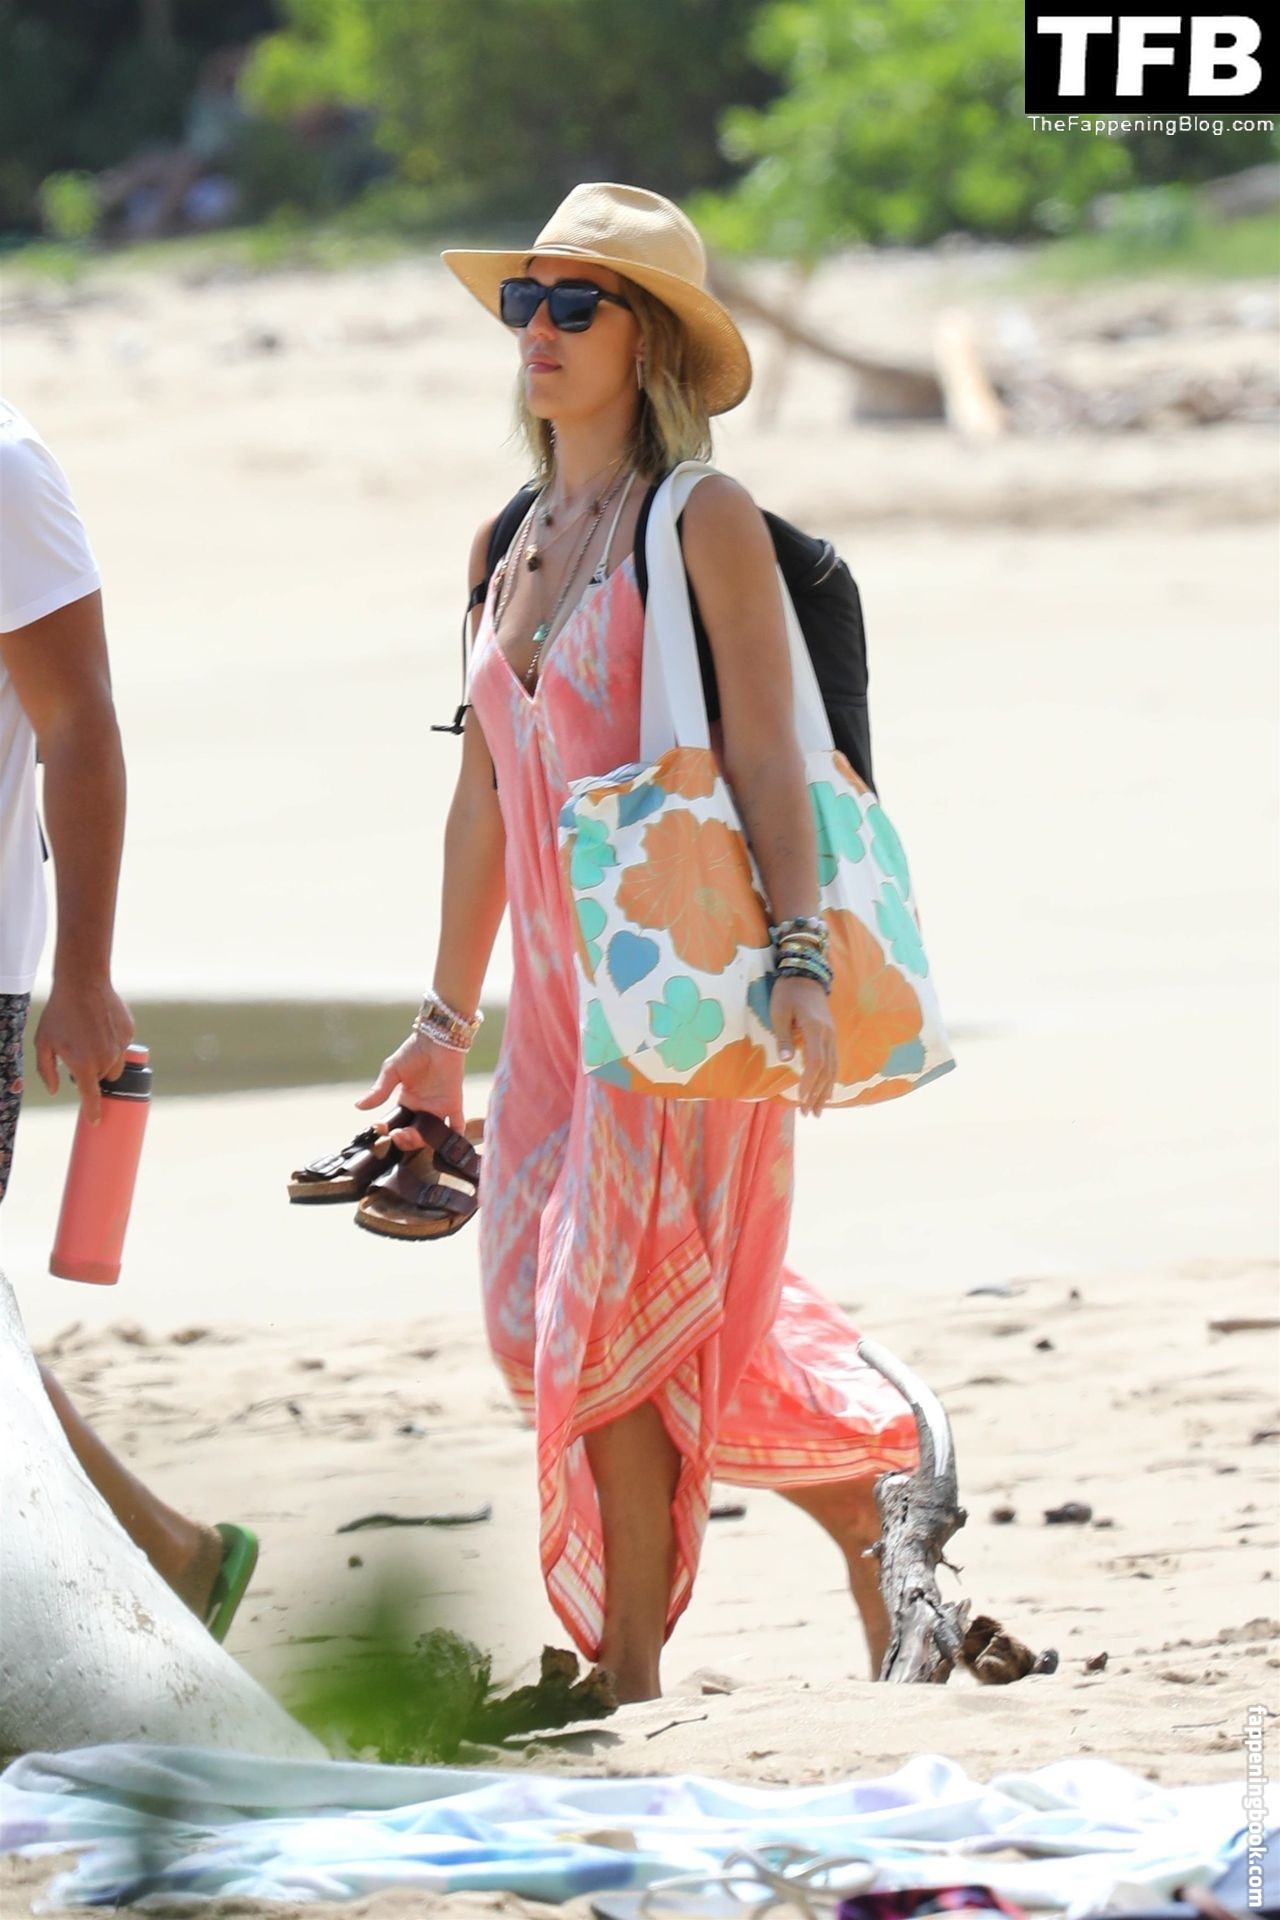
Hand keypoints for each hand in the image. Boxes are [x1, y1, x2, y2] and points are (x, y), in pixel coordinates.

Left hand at [35, 977, 133, 1123]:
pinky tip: (100, 1026)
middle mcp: (105, 1060)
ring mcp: (120, 1047)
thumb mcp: (43, 1043)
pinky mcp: (128, 1034)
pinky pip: (122, 1047)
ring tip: (91, 1039)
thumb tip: (55, 1090)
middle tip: (80, 1055)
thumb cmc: (58, 1014)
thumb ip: (46, 1071)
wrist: (83, 984)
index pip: (91, 1097)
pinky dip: (113, 1043)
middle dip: (92, 1073)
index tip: (95, 1121)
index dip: (93, 1112)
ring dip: (105, 1061)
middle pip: (103, 1079)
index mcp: (83, 1066)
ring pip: (116, 1065)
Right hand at [355, 1030, 466, 1148]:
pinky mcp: (453, 1103)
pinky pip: (457, 1124)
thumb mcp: (392, 1071)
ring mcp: (438, 1108)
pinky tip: (446, 1143)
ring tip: (410, 1136)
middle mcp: (422, 1109)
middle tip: (397, 1135)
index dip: (388, 1130)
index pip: (396, 1123)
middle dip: (404, 1140)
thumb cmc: (413, 1051)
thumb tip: (359, 1106)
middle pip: (413, 1135)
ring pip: (431, 1134)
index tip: (380, 1127)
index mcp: (407, 1102)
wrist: (436, 1039)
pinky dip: (454, 1136)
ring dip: (422, 1141)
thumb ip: (379, 1090)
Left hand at [772, 974, 836, 1116]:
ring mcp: (832, 1035)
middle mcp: (828, 1034)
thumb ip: (783, 1037)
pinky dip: (829, 1079)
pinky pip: (834, 1061)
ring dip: (826, 1091)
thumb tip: (787, 1060)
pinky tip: (825, 1091)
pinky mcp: (830, 1035)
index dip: (809, 1083)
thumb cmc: (787, 993)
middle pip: (827, 1070)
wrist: (805, 975)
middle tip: (809, 1115)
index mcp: (815, 1029)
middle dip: (818, 1095)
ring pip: (833, 1068)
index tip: (800, 1100)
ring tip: (818, 1110)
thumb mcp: (779, 1013)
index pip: (816, 1063)